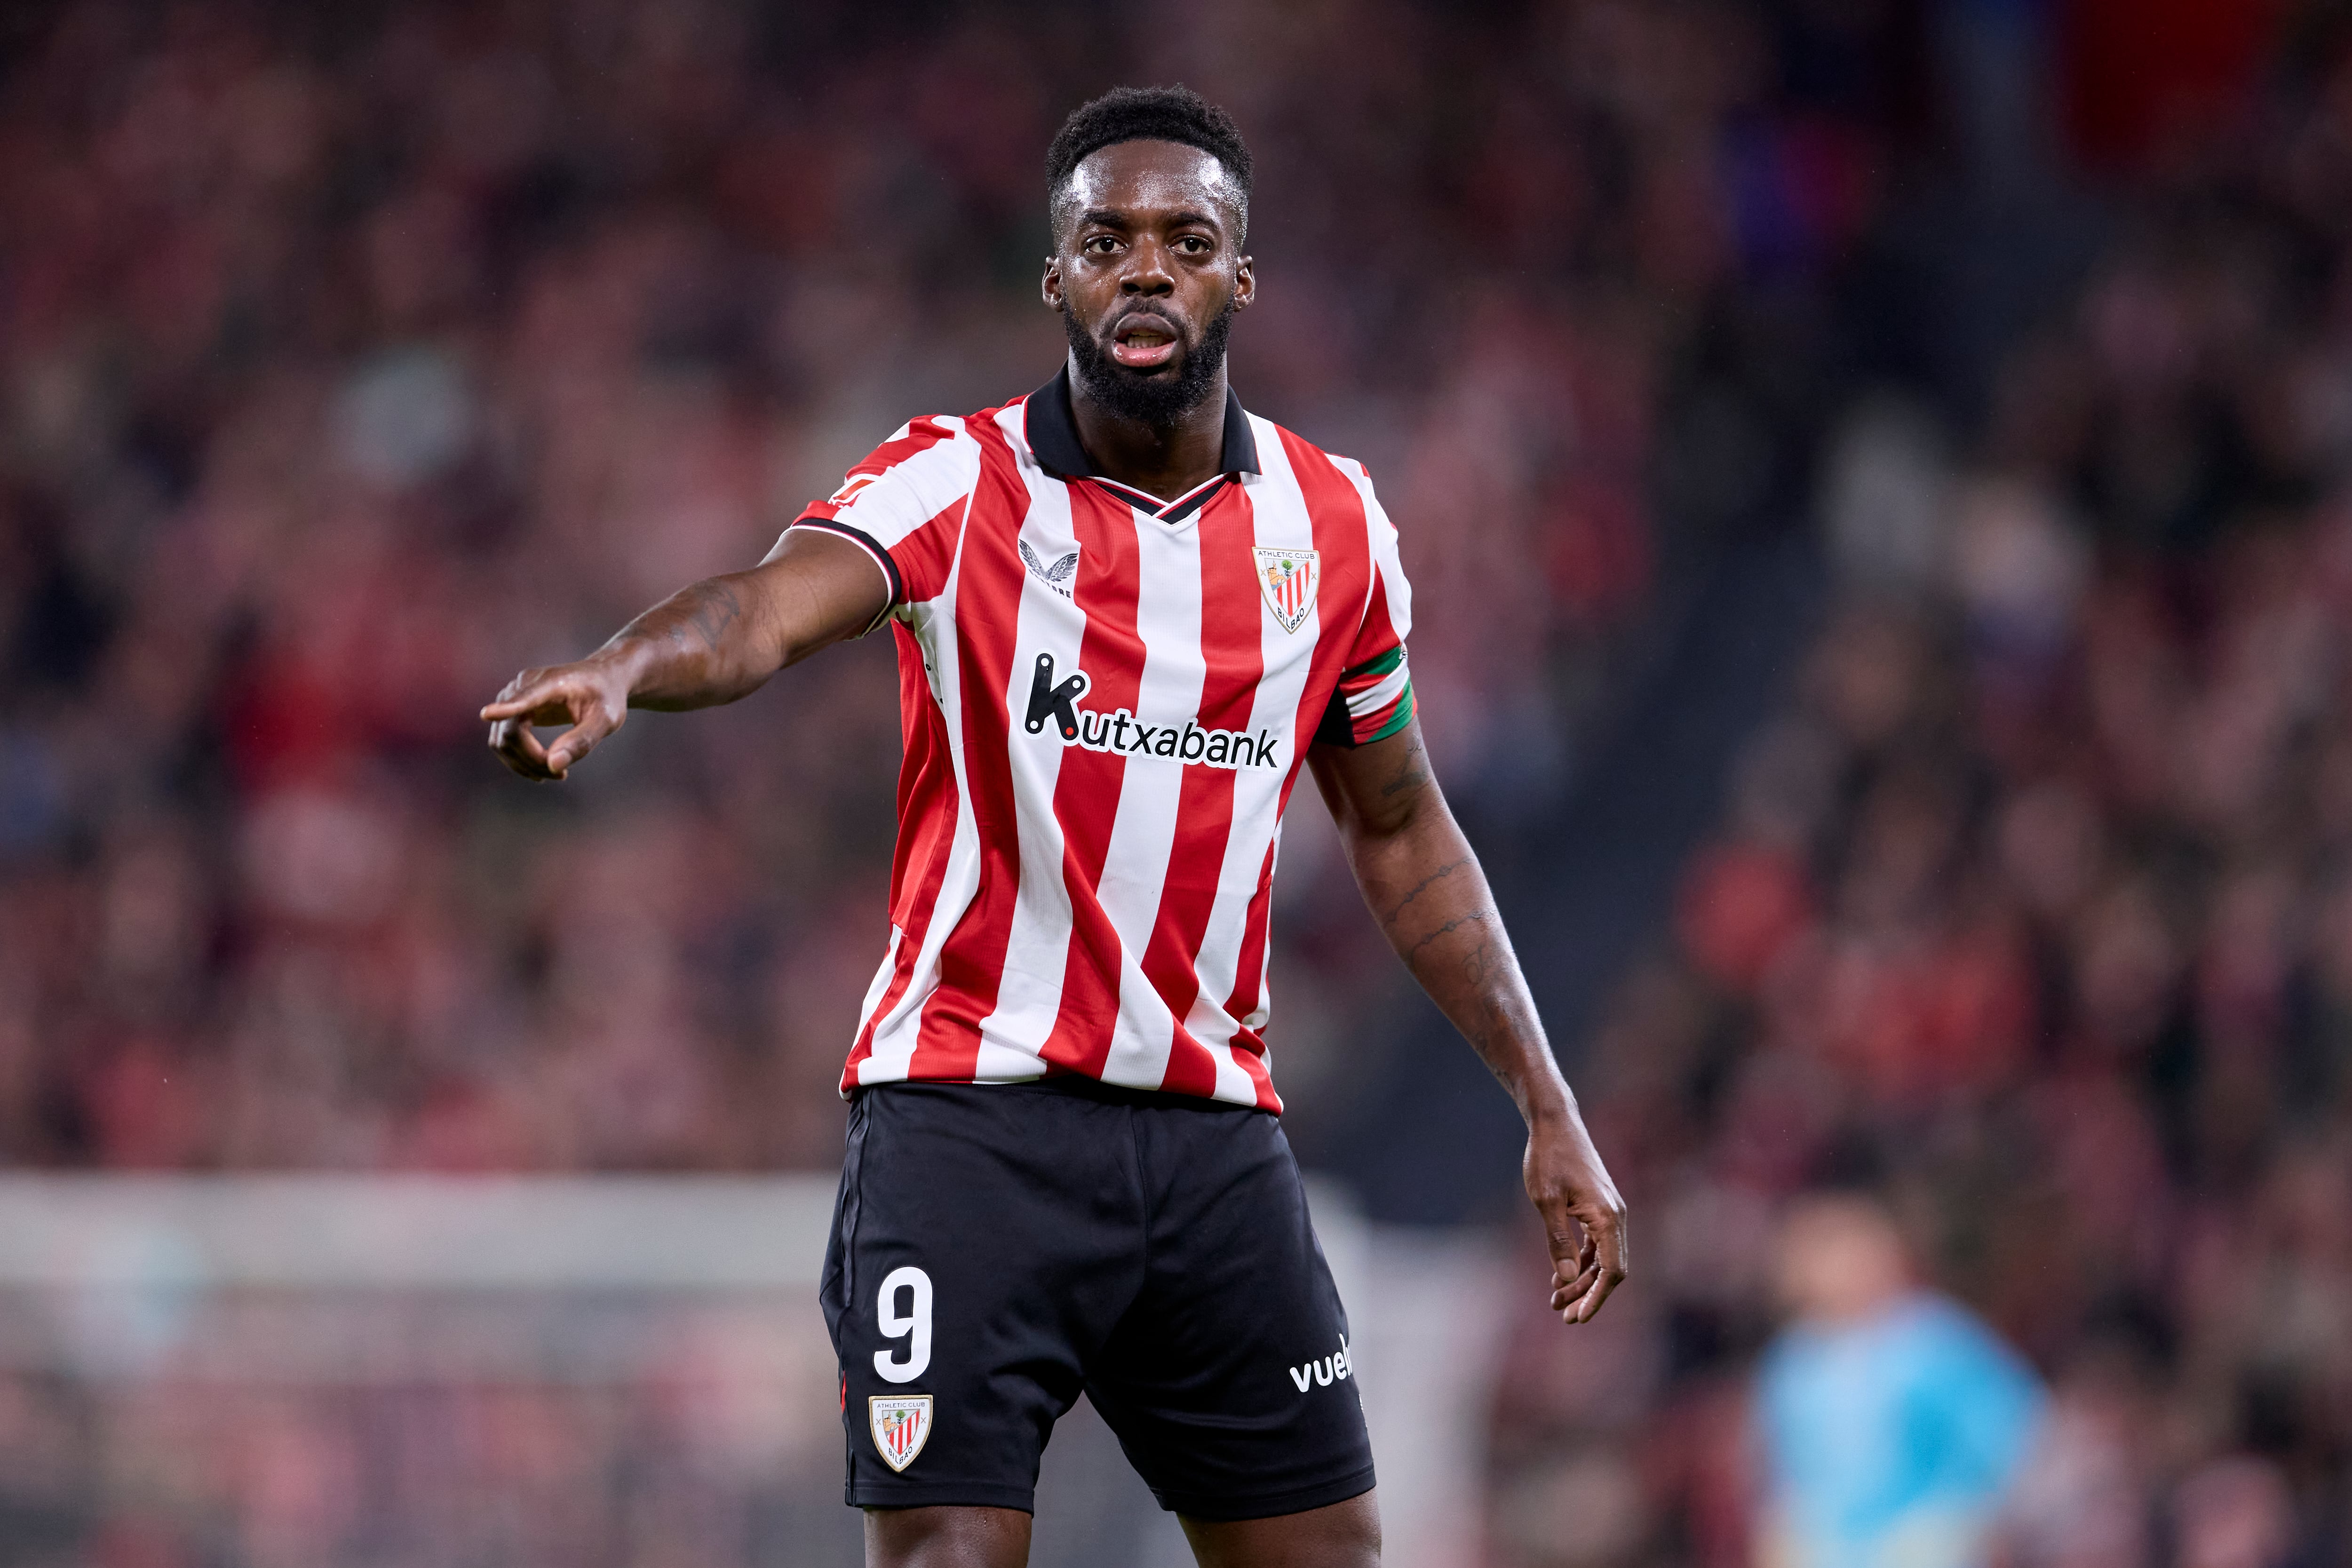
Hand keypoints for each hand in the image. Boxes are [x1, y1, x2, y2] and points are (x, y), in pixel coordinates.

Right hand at [481, 659, 630, 780]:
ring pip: (502, 740)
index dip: (506, 708)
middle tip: (562, 776)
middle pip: (510, 731)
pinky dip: (519, 759)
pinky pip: (504, 740)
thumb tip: (554, 766)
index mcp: (551, 682)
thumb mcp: (606, 720)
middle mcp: (525, 685)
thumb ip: (583, 740)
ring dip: (524, 764)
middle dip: (531, 760)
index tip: (488, 714)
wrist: (603, 680)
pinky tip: (544, 767)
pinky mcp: (512, 709)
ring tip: (557, 774)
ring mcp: (514, 696)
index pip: (524, 697)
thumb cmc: (607, 697)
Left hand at [1525, 1114, 1627, 1324]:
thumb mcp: (1546, 1201)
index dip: (1596, 1298)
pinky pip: (1595, 1244)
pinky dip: (1581, 1261)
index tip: (1579, 1318)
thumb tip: (1567, 1277)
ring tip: (1555, 1300)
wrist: (1555, 1123)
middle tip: (1561, 1315)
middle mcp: (1615, 1216)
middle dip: (1586, 1295)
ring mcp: (1609, 1212)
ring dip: (1581, 1280)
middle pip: (1609, 1269)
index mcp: (1607, 1217)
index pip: (1611, 1271)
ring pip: (1601, 1258)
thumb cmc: (1548, 1158)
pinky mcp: (1598, 1207)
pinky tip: (1560, 1275)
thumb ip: (1558, 1241)